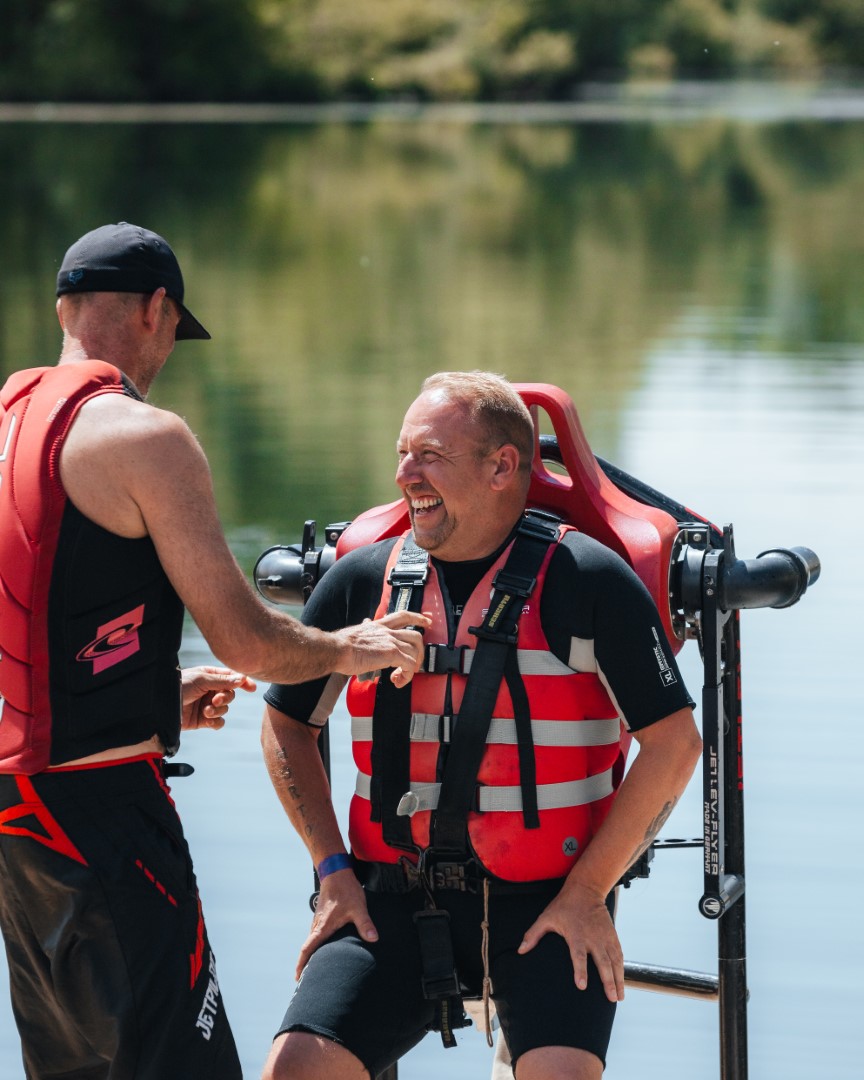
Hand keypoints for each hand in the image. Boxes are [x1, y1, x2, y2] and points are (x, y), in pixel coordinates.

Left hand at [181, 665, 256, 730]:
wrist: (160, 705)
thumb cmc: (178, 685)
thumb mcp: (201, 679)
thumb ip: (222, 680)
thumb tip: (242, 679)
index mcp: (209, 676)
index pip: (231, 677)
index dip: (243, 682)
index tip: (252, 688)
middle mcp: (209, 690)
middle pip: (230, 694)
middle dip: (225, 698)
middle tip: (215, 700)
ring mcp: (206, 705)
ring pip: (225, 709)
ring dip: (218, 710)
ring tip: (206, 711)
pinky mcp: (202, 720)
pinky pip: (218, 722)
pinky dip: (215, 721)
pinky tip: (207, 720)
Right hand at [295, 868, 376, 979]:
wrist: (337, 873)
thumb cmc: (347, 890)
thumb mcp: (358, 908)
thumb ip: (365, 924)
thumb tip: (373, 939)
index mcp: (322, 927)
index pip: (307, 949)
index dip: (301, 964)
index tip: (297, 978)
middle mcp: (317, 925)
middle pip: (307, 948)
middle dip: (306, 964)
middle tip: (307, 980)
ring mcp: (318, 920)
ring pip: (311, 941)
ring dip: (311, 954)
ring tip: (315, 968)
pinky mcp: (322, 916)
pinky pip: (316, 934)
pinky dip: (316, 944)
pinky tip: (325, 947)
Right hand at [333, 611, 429, 685]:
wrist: (336, 649)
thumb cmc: (340, 645)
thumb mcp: (356, 633)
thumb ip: (364, 632)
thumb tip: (364, 630)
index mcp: (379, 625)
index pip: (403, 615)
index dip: (418, 617)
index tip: (427, 621)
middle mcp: (388, 631)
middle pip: (416, 636)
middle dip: (420, 651)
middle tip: (415, 663)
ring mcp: (391, 641)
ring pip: (416, 651)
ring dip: (413, 666)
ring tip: (402, 676)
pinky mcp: (392, 654)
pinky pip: (410, 665)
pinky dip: (407, 676)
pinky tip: (397, 681)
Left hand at [517, 880, 624, 1002]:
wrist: (585, 889)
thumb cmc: (563, 906)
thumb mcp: (546, 917)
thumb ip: (533, 934)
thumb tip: (520, 951)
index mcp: (576, 934)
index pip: (578, 956)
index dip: (580, 971)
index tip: (582, 987)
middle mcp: (593, 937)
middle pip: (602, 962)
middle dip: (607, 981)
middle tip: (610, 999)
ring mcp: (604, 936)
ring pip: (614, 960)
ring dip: (618, 979)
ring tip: (619, 997)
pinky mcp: (612, 935)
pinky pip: (619, 954)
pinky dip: (621, 968)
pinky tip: (622, 981)